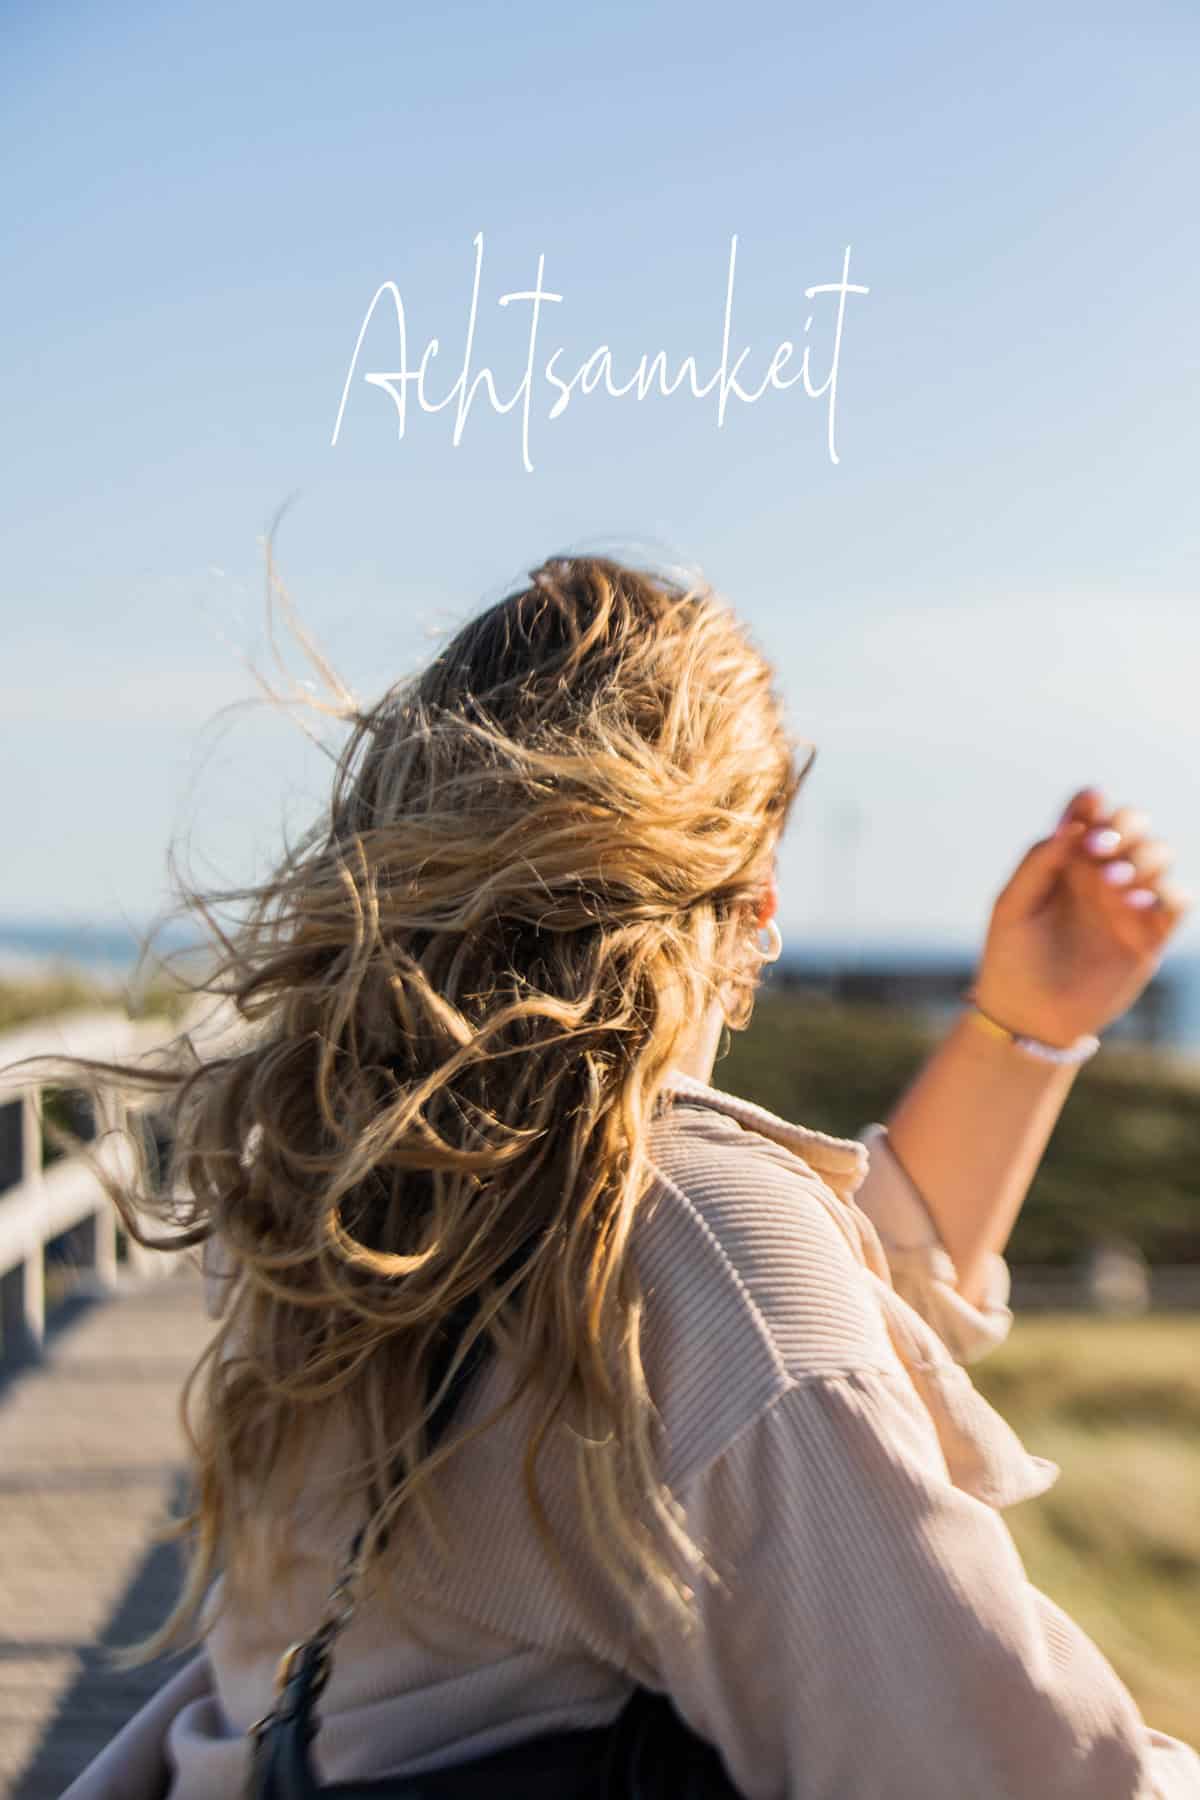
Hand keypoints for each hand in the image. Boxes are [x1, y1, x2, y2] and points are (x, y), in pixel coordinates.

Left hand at [972, 787, 1191, 1047]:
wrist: (1029, 1016)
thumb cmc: (1012, 957)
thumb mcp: (1012, 906)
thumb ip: (1039, 862)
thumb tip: (1070, 825)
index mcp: (1066, 860)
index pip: (1087, 814)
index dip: (1091, 801)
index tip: (1090, 803)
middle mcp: (1102, 874)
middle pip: (1132, 826)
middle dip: (1125, 824)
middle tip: (1099, 847)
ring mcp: (1129, 902)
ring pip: (1159, 856)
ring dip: (1144, 857)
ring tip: (1114, 881)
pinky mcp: (1150, 935)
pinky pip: (1178, 901)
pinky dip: (1170, 893)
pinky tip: (1141, 902)